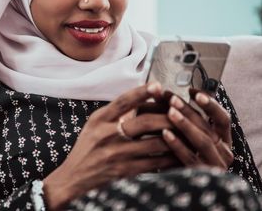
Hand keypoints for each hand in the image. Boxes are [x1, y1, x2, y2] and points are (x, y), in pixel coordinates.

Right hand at [43, 83, 177, 209]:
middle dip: (167, 116)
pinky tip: (181, 152)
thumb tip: (140, 98)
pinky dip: (170, 157)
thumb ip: (114, 113)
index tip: (158, 86)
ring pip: (155, 143)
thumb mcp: (94, 125)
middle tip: (182, 112)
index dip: (142, 92)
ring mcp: (118, 154)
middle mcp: (108, 135)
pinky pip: (155, 163)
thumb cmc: (87, 149)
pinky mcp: (126, 172)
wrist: (74, 178)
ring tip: (189, 131)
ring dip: (175, 137)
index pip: (123, 102)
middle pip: (144, 122)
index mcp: (100, 120)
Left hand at [161, 89, 233, 170]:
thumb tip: (162, 93)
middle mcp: (223, 153)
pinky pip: (189, 157)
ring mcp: (214, 165)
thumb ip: (180, 117)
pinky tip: (165, 133)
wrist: (178, 187)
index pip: (222, 119)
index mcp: (223, 141)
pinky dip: (177, 144)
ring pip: (202, 141)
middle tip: (172, 98)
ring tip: (170, 112)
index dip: (209, 104)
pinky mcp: (200, 175)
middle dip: (190, 111)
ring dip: (185, 124)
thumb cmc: (180, 155)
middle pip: (209, 127)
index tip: (192, 91)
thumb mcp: (186, 135)